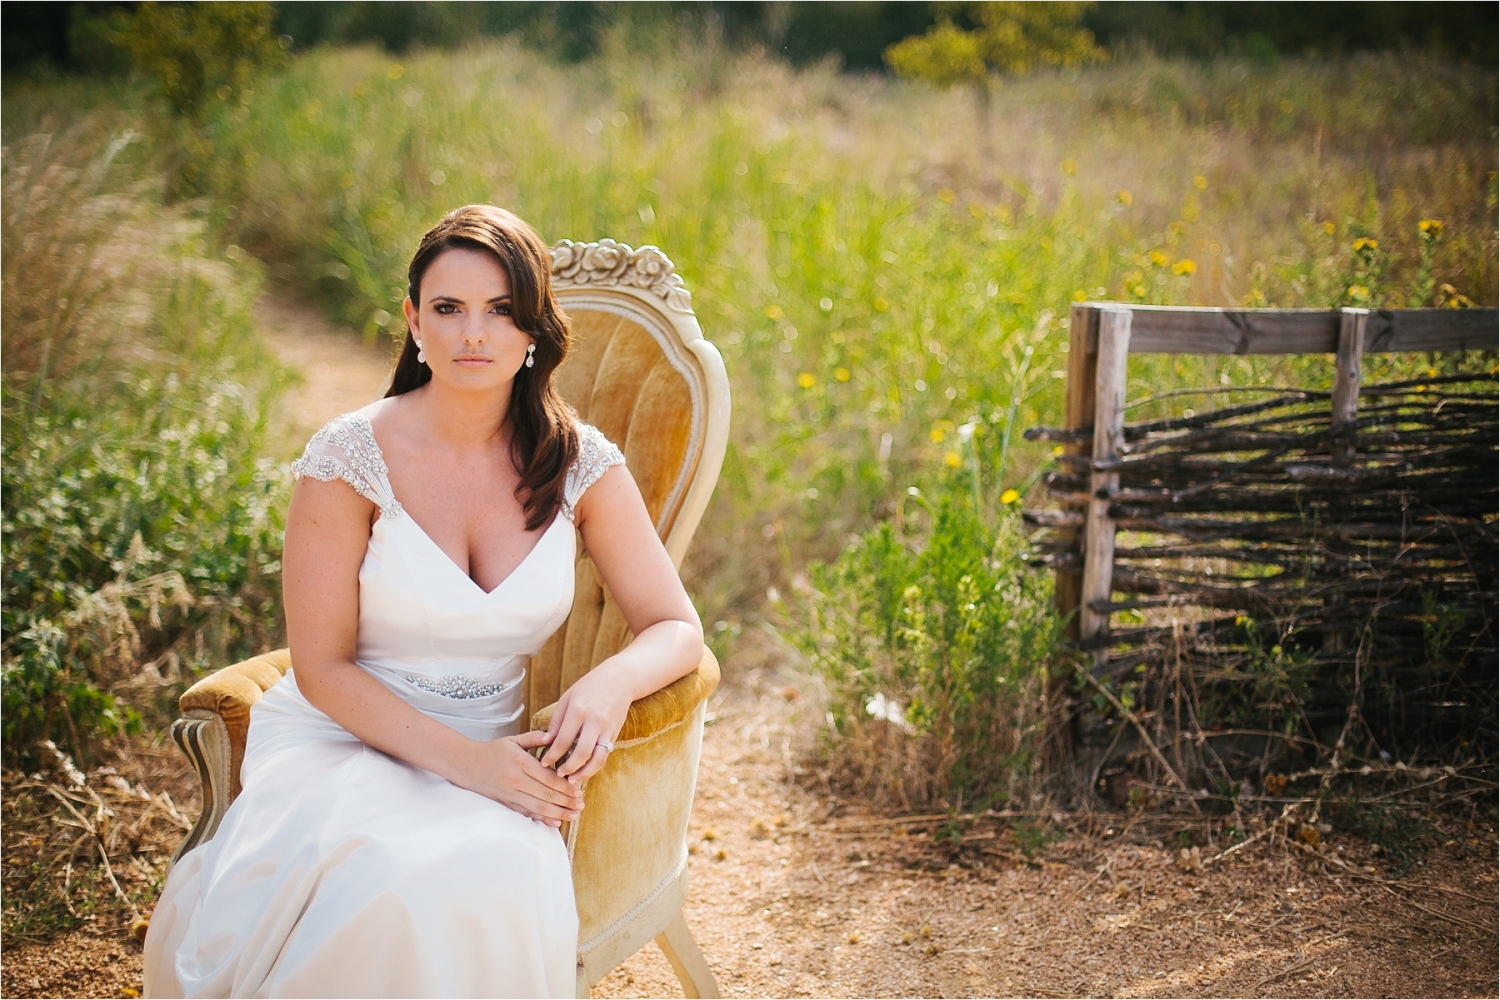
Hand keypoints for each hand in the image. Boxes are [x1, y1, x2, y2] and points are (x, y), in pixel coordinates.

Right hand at [451, 731, 584, 826]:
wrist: (467, 765)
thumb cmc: (493, 751)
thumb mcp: (513, 740)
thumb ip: (535, 737)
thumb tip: (554, 735)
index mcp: (520, 762)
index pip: (547, 778)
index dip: (565, 786)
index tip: (578, 790)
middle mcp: (516, 780)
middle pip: (546, 794)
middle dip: (566, 801)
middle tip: (581, 805)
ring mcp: (510, 794)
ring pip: (538, 807)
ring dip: (558, 813)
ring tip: (573, 816)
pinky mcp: (506, 803)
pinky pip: (526, 813)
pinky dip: (541, 819)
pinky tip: (555, 822)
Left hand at [540, 662, 632, 781]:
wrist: (619, 679)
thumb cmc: (589, 686)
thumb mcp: (568, 697)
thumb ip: (557, 721)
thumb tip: (547, 742)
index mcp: (578, 710)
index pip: (562, 740)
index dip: (551, 755)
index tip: (544, 763)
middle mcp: (594, 721)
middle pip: (581, 753)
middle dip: (568, 769)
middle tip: (558, 775)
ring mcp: (607, 728)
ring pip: (597, 759)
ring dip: (584, 773)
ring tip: (573, 779)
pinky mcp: (615, 734)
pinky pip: (605, 755)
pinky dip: (595, 766)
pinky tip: (585, 770)